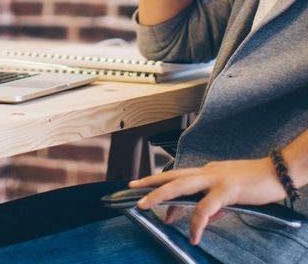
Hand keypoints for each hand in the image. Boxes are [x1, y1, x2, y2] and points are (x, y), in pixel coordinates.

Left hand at [129, 158, 285, 244]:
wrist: (277, 172)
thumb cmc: (255, 183)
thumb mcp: (230, 193)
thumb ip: (215, 203)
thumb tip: (204, 217)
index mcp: (206, 172)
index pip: (177, 178)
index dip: (161, 187)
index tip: (146, 197)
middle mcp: (206, 172)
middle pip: (171, 176)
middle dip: (149, 183)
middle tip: (131, 189)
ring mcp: (214, 179)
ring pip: (179, 186)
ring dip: (159, 197)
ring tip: (145, 207)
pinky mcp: (226, 190)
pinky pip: (205, 208)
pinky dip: (196, 222)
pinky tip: (193, 235)